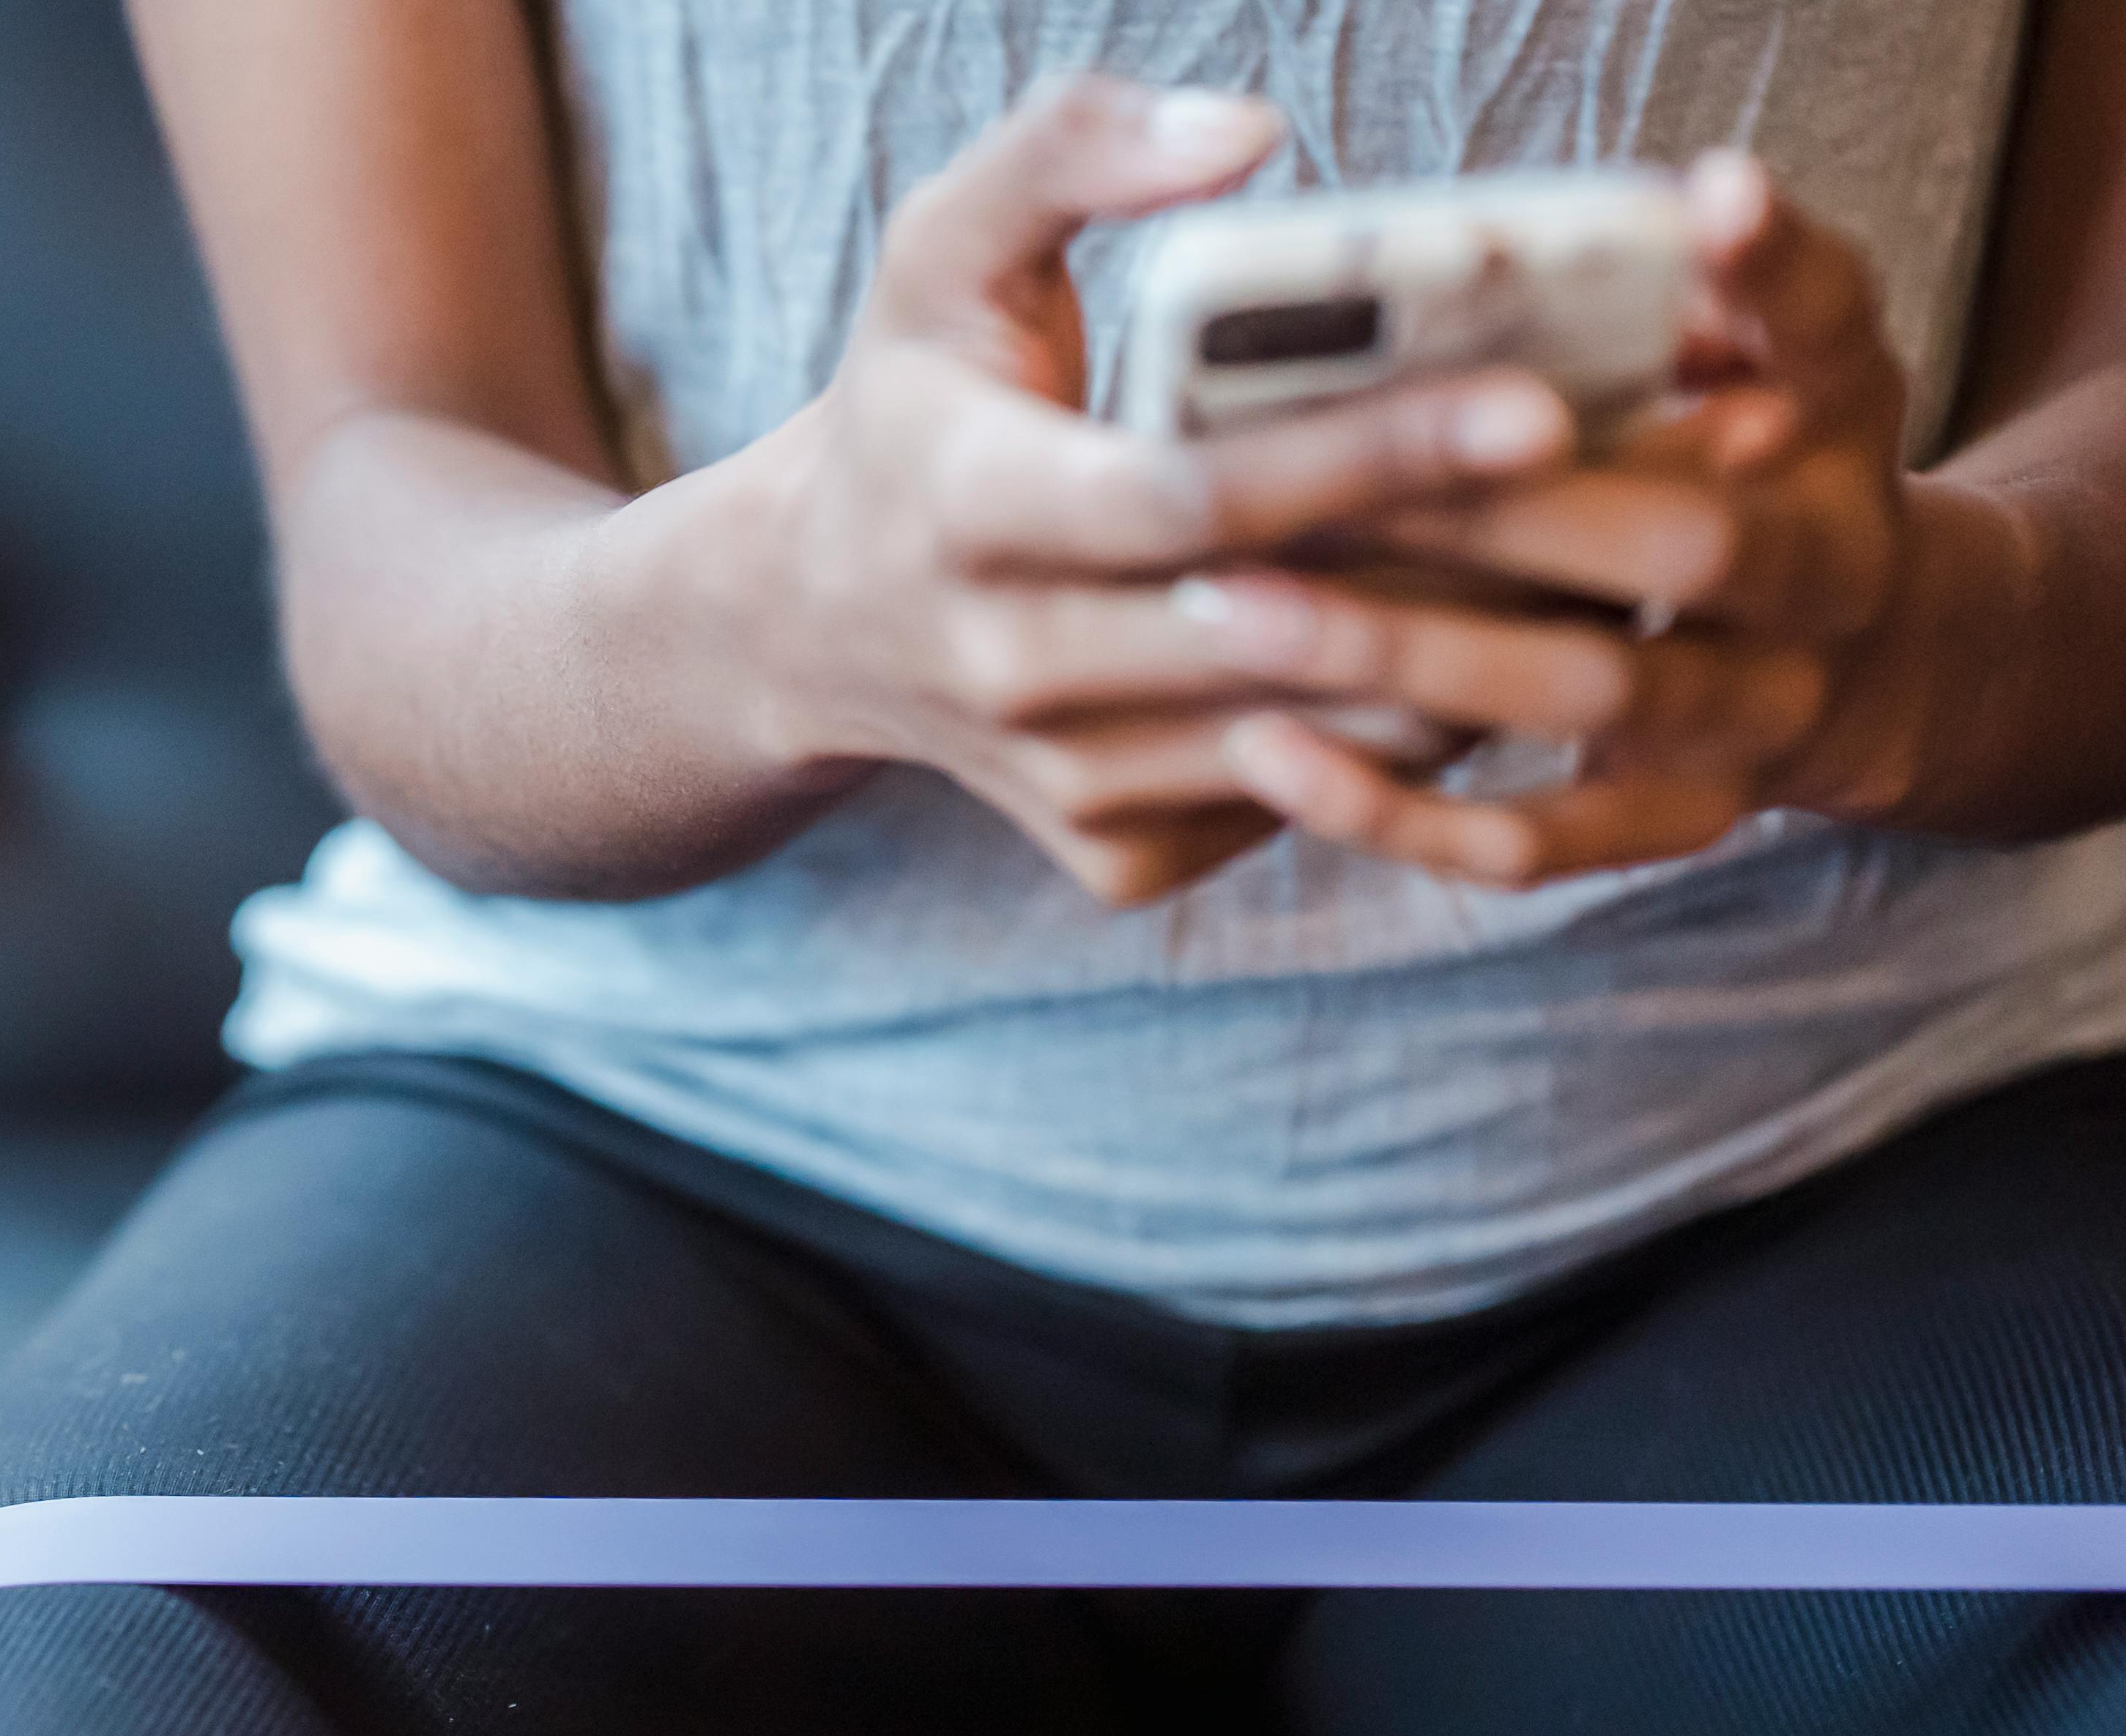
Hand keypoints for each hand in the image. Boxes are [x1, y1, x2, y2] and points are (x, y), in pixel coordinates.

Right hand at [614, 74, 1582, 904]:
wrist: (811, 621)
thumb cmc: (916, 401)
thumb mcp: (941, 247)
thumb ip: (1073, 147)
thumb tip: (1251, 131)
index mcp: (966, 506)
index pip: (1187, 499)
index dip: (1366, 456)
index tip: (1538, 402)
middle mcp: (1003, 666)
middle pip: (1284, 628)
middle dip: (1491, 560)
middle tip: (1674, 490)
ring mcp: (1061, 780)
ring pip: (1323, 735)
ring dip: (1493, 654)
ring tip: (1643, 560)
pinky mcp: (1112, 855)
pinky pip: (1309, 802)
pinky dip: (1424, 733)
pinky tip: (1522, 646)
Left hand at [1193, 154, 1922, 884]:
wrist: (1859, 658)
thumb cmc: (1776, 458)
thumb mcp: (1798, 352)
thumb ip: (1749, 283)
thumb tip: (1707, 201)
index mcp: (1841, 448)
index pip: (1796, 357)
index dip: (1723, 316)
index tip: (1639, 259)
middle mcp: (1816, 599)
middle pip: (1672, 551)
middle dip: (1490, 514)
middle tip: (1304, 483)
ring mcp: (1743, 733)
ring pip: (1575, 698)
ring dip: (1399, 655)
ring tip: (1226, 610)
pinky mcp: (1663, 825)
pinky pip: (1526, 845)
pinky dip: (1394, 809)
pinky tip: (1262, 753)